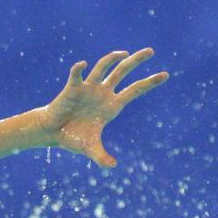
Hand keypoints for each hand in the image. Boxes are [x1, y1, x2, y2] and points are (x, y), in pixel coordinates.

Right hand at [39, 48, 168, 167]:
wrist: (52, 132)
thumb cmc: (72, 138)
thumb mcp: (89, 148)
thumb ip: (101, 157)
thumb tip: (112, 166)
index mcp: (111, 106)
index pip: (134, 91)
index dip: (149, 83)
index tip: (166, 75)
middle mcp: (102, 93)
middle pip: (122, 72)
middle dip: (136, 61)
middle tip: (151, 51)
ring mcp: (89, 88)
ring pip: (103, 67)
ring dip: (112, 59)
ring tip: (123, 53)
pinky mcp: (73, 87)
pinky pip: (77, 75)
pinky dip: (79, 69)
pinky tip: (82, 65)